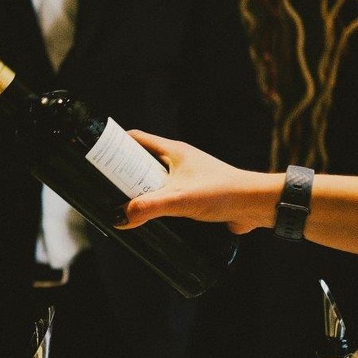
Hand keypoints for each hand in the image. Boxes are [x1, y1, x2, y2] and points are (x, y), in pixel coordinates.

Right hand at [118, 130, 269, 233]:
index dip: (117, 143)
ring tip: (126, 204)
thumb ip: (148, 208)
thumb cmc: (224, 192)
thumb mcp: (179, 199)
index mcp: (174, 151)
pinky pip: (169, 195)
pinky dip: (157, 203)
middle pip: (143, 161)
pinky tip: (151, 218)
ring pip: (156, 180)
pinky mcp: (196, 195)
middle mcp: (180, 161)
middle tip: (108, 185)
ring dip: (141, 190)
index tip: (100, 154)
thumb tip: (120, 218)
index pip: (138, 139)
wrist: (257, 206)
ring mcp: (189, 177)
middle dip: (125, 172)